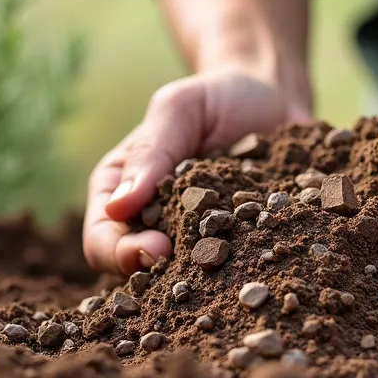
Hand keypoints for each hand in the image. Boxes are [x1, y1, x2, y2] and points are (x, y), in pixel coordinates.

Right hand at [83, 70, 310, 273]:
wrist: (272, 96)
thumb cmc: (215, 97)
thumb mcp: (178, 109)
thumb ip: (150, 152)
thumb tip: (118, 205)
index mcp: (121, 191)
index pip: (102, 239)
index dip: (122, 253)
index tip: (159, 249)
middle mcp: (153, 223)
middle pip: (140, 271)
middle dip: (166, 275)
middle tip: (201, 262)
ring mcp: (196, 240)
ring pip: (188, 281)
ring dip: (209, 280)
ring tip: (241, 264)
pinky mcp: (239, 247)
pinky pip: (238, 272)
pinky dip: (251, 271)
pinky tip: (275, 258)